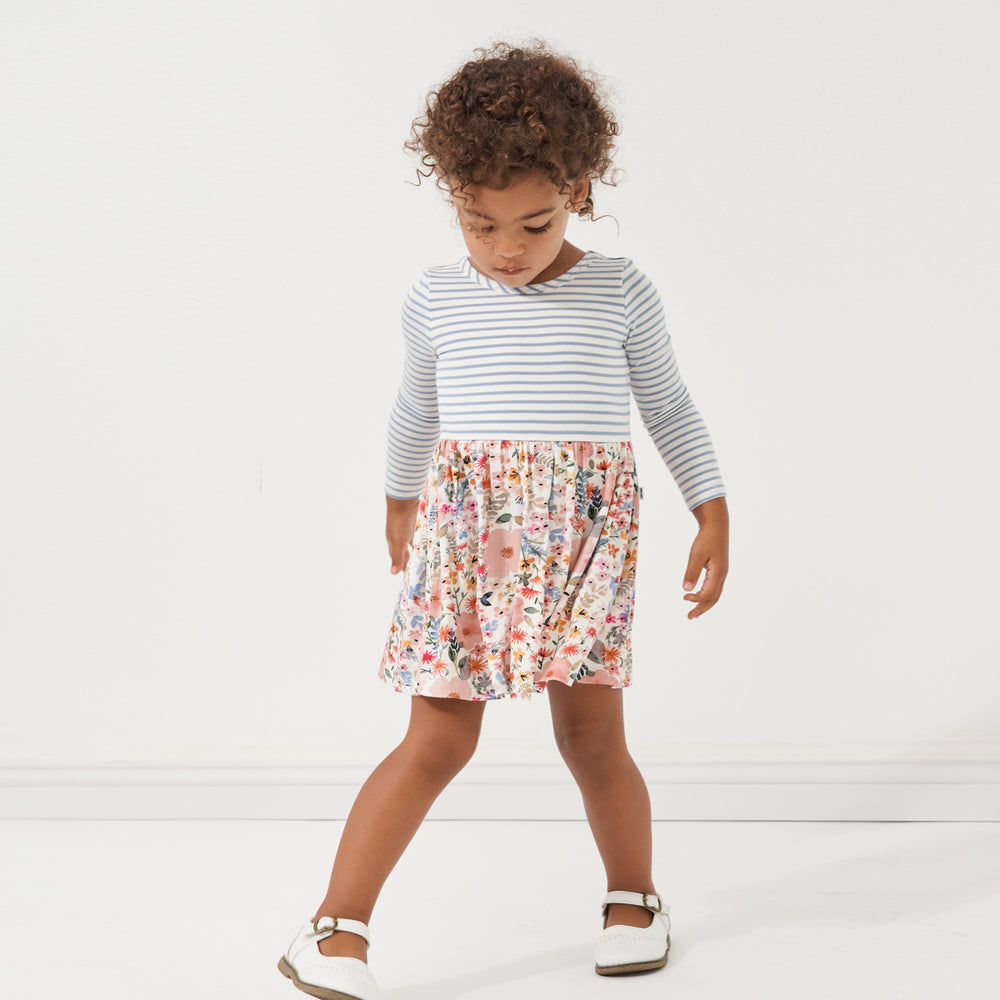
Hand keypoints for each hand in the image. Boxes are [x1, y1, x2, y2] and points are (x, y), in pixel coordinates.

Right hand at [386, 495, 419, 573]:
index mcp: (393, 544)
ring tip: (412, 558)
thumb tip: (393, 573)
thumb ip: (397, 557)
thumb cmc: (400, 522)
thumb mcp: (399, 541)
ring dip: (408, 552)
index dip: (401, 567)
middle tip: (410, 570)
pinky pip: (410, 536)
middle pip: (400, 552)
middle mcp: (396, 538)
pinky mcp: (408, 524)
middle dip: (404, 561)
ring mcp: (402, 531)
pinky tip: (415, 542)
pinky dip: (412, 542)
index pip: (396, 559)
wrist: (403, 501)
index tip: (405, 576)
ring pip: (405, 545)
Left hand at [683, 496, 728, 619]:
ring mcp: (722, 573)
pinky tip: (699, 596)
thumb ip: (692, 572)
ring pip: (715, 594)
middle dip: (702, 608)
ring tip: (694, 612)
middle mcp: (722, 575)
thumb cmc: (706, 539)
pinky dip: (707, 595)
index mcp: (718, 572)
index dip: (696, 599)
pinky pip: (715, 587)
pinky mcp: (719, 569)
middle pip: (714, 598)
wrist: (717, 526)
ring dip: (705, 604)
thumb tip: (686, 589)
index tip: (684, 597)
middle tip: (690, 617)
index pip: (708, 593)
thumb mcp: (697, 555)